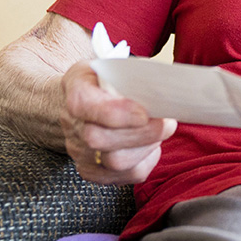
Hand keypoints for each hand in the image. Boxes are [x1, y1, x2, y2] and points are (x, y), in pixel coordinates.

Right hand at [60, 61, 175, 183]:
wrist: (86, 99)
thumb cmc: (109, 80)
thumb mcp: (116, 64)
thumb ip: (134, 74)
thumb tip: (165, 89)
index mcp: (76, 87)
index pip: (84, 105)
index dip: (115, 113)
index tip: (144, 113)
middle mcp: (72, 122)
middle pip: (99, 139)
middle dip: (142, 133)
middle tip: (168, 122)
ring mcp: (79, 150)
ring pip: (114, 162)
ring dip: (146, 148)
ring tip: (160, 132)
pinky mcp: (92, 170)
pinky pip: (124, 176)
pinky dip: (145, 162)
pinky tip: (151, 146)